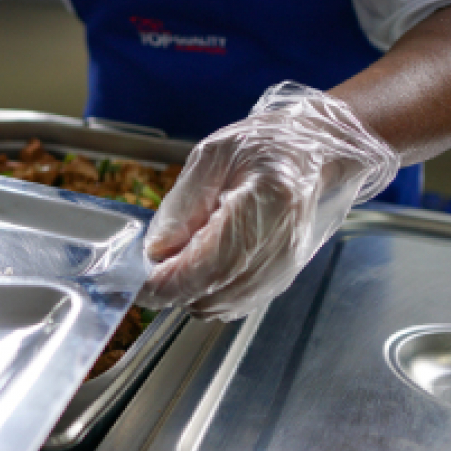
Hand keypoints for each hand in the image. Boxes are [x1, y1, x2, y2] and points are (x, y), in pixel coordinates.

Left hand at [137, 82, 399, 320]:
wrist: (312, 153)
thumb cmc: (264, 146)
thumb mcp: (213, 157)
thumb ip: (183, 205)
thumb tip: (156, 252)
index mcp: (266, 202)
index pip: (209, 262)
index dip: (169, 281)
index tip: (138, 285)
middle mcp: (281, 244)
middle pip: (214, 291)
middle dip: (174, 288)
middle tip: (152, 269)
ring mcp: (285, 267)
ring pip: (222, 304)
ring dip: (190, 293)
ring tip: (177, 262)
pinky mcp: (283, 278)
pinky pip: (236, 303)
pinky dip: (209, 294)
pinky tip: (201, 267)